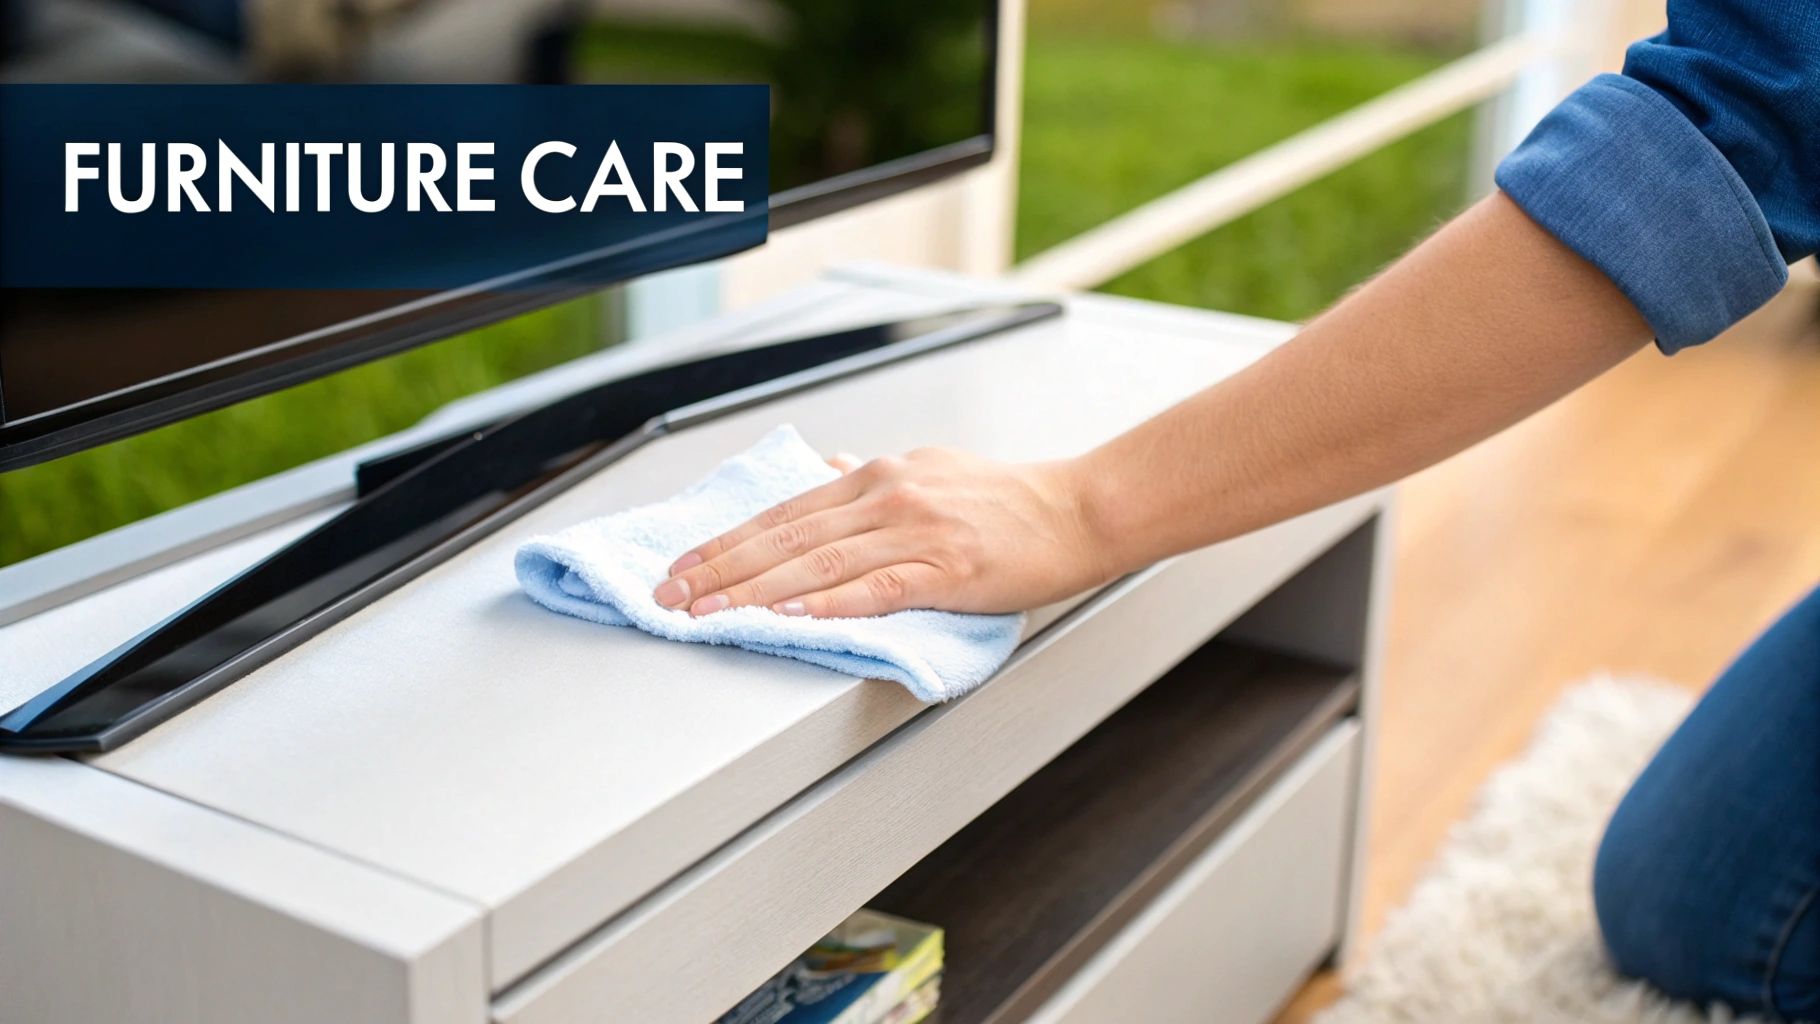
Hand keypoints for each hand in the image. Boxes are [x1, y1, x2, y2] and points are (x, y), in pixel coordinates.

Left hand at [653, 448, 1115, 617]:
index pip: (783, 512)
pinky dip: (824, 601)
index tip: (682, 566)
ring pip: (815, 562)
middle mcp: (887, 496)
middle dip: (719, 568)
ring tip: (708, 612)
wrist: (1080, 510)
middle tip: (670, 596)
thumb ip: (876, 478)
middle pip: (785, 536)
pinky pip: (873, 588)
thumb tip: (829, 467)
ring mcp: (916, 532)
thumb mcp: (932, 470)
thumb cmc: (1010, 501)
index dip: (726, 542)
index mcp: (878, 477)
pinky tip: (787, 613)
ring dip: (751, 589)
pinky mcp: (947, 569)